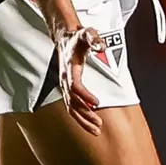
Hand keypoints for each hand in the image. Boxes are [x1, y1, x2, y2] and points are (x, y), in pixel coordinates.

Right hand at [50, 19, 105, 135]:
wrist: (64, 38)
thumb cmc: (76, 37)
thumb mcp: (86, 33)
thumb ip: (94, 38)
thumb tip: (101, 45)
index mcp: (69, 69)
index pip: (75, 86)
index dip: (85, 96)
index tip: (96, 103)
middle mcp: (65, 80)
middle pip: (72, 102)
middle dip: (85, 115)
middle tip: (98, 126)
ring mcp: (64, 85)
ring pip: (71, 108)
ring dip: (83, 120)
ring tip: (96, 130)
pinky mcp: (67, 89)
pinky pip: (72, 106)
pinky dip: (80, 116)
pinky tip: (90, 122)